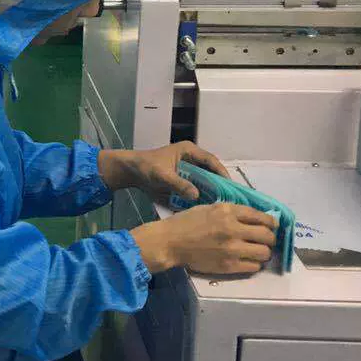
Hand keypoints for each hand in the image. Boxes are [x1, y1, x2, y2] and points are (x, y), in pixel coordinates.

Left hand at [98, 141, 229, 205]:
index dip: (222, 172)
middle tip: (231, 200)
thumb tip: (197, 196)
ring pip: (206, 182)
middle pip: (212, 172)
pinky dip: (201, 198)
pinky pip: (197, 189)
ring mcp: (189, 171)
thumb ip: (178, 184)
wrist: (130, 172)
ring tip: (222, 207)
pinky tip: (207, 209)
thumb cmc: (145, 167)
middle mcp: (192, 160)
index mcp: (189, 151)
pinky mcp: (184, 181)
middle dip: (220, 185)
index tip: (230, 185)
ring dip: (212, 193)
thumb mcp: (162, 175)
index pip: (211, 160)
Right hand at [131, 203, 276, 275]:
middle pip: (267, 236)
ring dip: (264, 252)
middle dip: (270, 238)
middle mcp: (233, 229)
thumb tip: (253, 218)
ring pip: (264, 252)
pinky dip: (255, 264)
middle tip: (266, 240)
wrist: (170, 242)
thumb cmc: (186, 222)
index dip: (271, 222)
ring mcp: (232, 249)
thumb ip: (231, 212)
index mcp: (227, 212)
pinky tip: (248, 260)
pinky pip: (254, 267)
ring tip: (257, 251)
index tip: (272, 225)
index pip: (261, 217)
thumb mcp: (209, 208)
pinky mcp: (229, 266)